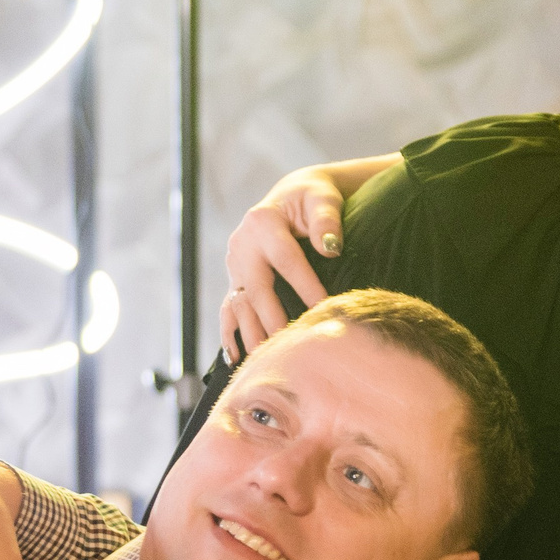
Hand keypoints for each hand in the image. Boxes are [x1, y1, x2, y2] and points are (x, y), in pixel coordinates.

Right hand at [220, 166, 345, 358]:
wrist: (291, 197)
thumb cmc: (312, 198)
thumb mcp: (322, 199)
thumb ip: (326, 220)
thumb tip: (330, 247)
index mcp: (263, 222)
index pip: (285, 260)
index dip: (305, 285)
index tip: (323, 309)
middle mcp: (243, 244)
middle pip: (257, 288)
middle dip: (272, 320)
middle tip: (288, 348)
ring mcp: (235, 264)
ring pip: (239, 304)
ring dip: (250, 334)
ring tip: (263, 362)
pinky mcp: (234, 279)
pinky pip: (229, 309)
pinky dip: (230, 334)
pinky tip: (235, 358)